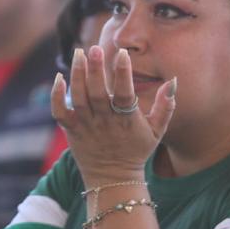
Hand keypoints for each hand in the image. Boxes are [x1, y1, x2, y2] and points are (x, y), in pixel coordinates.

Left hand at [51, 45, 175, 186]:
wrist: (112, 180)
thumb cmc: (136, 151)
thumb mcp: (157, 131)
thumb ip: (165, 106)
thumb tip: (173, 81)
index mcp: (127, 121)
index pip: (124, 95)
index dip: (124, 74)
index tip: (122, 54)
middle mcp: (104, 122)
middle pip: (97, 94)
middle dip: (96, 70)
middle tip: (95, 48)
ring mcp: (86, 126)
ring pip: (78, 98)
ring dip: (77, 75)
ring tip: (78, 54)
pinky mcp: (71, 130)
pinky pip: (60, 112)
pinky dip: (56, 96)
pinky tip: (58, 78)